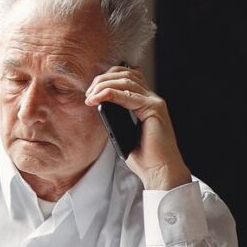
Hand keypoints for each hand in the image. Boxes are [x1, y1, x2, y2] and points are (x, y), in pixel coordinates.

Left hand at [85, 65, 191, 190]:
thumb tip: (98, 102)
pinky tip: (96, 99)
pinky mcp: (155, 109)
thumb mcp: (123, 131)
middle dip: (102, 79)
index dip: (106, 79)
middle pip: (125, 74)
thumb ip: (116, 115)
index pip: (127, 77)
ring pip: (126, 80)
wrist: (159, 171)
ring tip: (89, 96)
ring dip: (103, 85)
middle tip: (88, 93)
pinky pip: (128, 94)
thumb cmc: (143, 157)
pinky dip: (109, 94)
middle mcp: (152, 99)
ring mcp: (155, 102)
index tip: (90, 92)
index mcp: (145, 102)